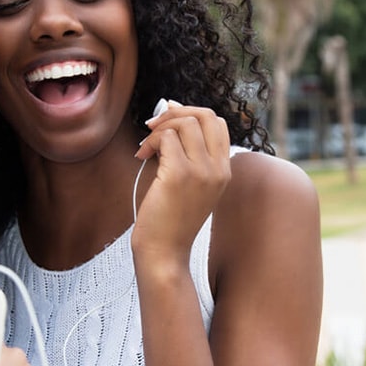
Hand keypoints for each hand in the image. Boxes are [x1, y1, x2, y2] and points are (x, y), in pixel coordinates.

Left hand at [133, 101, 230, 261]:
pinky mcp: (180, 175)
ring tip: (146, 148)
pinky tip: (142, 156)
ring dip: (159, 128)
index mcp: (224, 171)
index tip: (169, 120)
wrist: (164, 253)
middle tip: (153, 126)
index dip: (192, 114)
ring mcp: (202, 171)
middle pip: (205, 116)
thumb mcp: (190, 186)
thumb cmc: (170, 220)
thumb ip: (189, 155)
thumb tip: (170, 112)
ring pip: (185, 123)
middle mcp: (218, 169)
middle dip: (175, 113)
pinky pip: (167, 138)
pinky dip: (150, 141)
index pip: (218, 123)